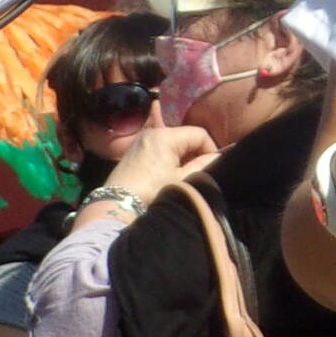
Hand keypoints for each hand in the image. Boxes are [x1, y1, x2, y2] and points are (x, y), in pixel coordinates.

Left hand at [99, 125, 219, 204]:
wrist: (117, 204)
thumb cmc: (152, 192)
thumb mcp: (183, 180)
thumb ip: (203, 165)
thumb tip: (217, 157)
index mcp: (166, 136)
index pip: (199, 134)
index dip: (211, 149)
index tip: (212, 166)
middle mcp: (153, 132)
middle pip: (186, 136)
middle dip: (196, 153)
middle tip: (199, 172)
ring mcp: (142, 140)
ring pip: (173, 142)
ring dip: (183, 156)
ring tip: (184, 175)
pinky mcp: (135, 150)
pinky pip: (160, 147)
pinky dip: (169, 157)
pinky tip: (169, 175)